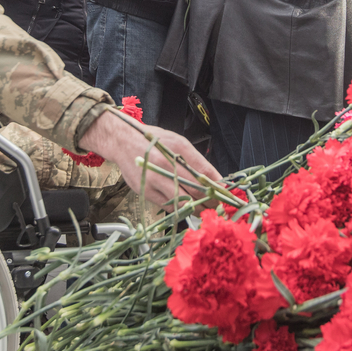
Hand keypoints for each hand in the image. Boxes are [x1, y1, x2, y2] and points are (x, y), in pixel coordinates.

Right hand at [80, 108, 221, 207]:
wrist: (123, 143)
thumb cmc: (154, 142)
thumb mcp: (179, 143)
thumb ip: (198, 161)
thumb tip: (217, 180)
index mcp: (177, 149)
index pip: (204, 172)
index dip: (218, 187)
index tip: (227, 195)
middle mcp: (165, 164)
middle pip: (195, 190)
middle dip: (211, 201)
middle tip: (220, 206)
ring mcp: (154, 180)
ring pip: (182, 202)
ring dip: (197, 208)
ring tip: (206, 208)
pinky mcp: (146, 192)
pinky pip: (169, 206)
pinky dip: (181, 208)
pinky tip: (187, 206)